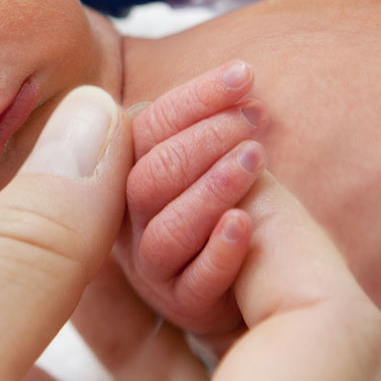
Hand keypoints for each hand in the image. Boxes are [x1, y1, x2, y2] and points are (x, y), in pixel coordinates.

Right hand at [0, 87, 380, 380]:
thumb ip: (23, 249)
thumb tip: (99, 121)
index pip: (335, 351)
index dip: (280, 222)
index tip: (195, 148)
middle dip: (221, 261)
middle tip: (137, 175)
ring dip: (174, 314)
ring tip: (87, 222)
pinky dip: (131, 378)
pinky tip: (54, 310)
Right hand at [118, 61, 265, 338]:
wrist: (251, 279)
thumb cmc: (230, 205)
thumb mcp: (208, 159)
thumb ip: (199, 127)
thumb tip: (237, 74)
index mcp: (125, 173)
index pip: (139, 127)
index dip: (192, 99)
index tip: (243, 76)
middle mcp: (128, 221)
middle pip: (146, 178)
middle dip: (201, 139)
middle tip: (251, 117)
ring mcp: (152, 267)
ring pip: (165, 230)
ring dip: (211, 188)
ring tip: (255, 157)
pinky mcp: (183, 306)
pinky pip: (195, 283)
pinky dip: (219, 251)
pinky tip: (246, 222)